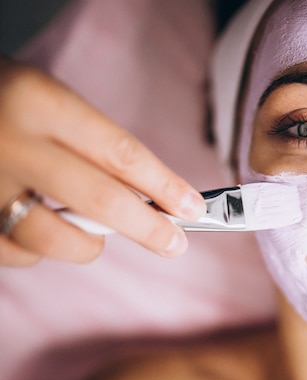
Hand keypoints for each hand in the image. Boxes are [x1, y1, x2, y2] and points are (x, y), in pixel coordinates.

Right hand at [0, 56, 206, 266]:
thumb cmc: (7, 102)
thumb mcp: (49, 102)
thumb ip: (92, 146)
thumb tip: (151, 197)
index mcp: (38, 101)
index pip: (120, 153)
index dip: (165, 186)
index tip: (193, 207)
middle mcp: (10, 143)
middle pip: (98, 201)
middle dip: (148, 229)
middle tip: (175, 243)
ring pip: (54, 238)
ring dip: (88, 246)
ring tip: (92, 238)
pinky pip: (15, 254)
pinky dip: (38, 252)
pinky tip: (43, 231)